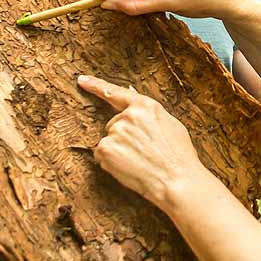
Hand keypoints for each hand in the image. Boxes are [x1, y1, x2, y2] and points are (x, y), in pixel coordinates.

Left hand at [79, 74, 212, 209]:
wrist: (176, 180)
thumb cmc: (178, 155)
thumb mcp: (170, 124)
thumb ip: (148, 112)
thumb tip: (131, 97)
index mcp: (145, 106)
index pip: (116, 92)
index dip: (96, 85)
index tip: (82, 80)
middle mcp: (127, 115)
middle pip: (114, 123)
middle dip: (124, 136)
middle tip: (144, 151)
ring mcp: (115, 131)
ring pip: (109, 141)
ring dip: (118, 151)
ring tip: (140, 161)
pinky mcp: (105, 149)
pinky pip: (102, 155)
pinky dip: (111, 163)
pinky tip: (129, 168)